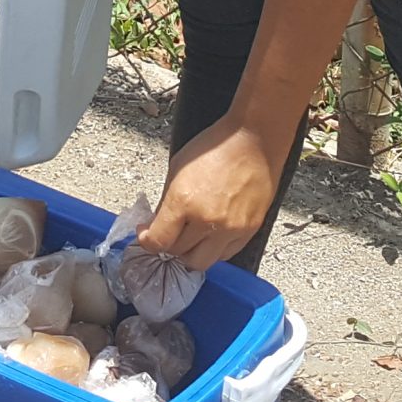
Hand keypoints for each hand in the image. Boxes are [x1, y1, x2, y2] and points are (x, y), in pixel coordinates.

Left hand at [136, 111, 289, 270]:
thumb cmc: (216, 146)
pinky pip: (226, 254)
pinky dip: (214, 250)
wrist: (255, 140)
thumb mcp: (178, 167)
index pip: (158, 240)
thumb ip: (167, 201)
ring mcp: (230, 228)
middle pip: (178, 253)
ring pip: (202, 262)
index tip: (146, 235)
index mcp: (183, 201)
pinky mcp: (249, 230)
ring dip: (191, 253)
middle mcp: (206, 220)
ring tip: (190, 238)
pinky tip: (211, 235)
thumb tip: (157, 223)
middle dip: (168, 245)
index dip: (147, 240)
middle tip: (168, 234)